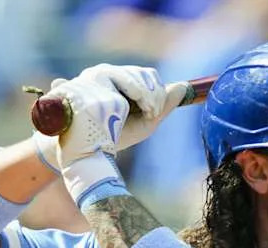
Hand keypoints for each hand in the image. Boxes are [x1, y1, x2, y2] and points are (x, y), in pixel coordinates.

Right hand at [34, 65, 187, 169]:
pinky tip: (128, 108)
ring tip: (144, 112)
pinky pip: (115, 80)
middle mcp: (105, 73)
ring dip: (144, 94)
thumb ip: (163, 106)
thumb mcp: (144, 123)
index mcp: (119, 80)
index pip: (145, 75)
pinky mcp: (86, 84)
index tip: (154, 113)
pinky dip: (130, 92)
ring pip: (130, 74)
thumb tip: (182, 86)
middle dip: (153, 94)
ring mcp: (94, 77)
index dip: (156, 92)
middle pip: (140, 73)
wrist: (84, 153)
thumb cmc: (112, 138)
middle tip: (151, 115)